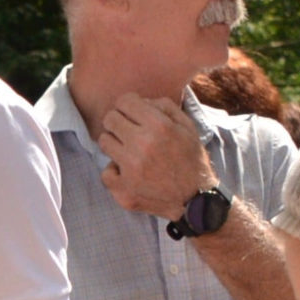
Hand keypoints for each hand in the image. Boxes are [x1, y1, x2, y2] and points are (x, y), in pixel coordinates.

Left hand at [95, 94, 216, 221]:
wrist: (195, 198)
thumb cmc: (191, 159)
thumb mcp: (187, 126)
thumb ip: (164, 107)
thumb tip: (140, 101)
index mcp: (159, 126)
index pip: (124, 102)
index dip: (127, 105)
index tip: (130, 113)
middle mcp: (142, 145)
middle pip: (110, 120)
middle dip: (118, 122)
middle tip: (128, 131)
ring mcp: (130, 169)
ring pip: (104, 142)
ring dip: (115, 144)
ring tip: (129, 152)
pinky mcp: (123, 190)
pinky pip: (105, 172)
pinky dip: (115, 172)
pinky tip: (129, 173)